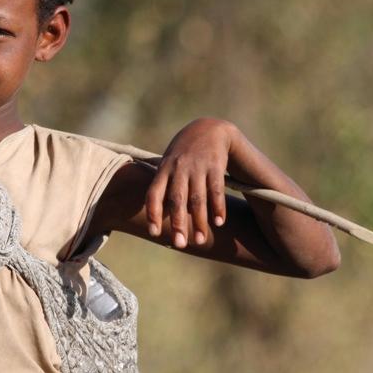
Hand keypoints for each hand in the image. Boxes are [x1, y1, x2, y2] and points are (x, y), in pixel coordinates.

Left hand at [145, 117, 236, 247]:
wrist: (210, 128)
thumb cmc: (184, 153)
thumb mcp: (169, 163)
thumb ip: (163, 185)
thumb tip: (156, 216)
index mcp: (163, 169)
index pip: (153, 193)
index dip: (153, 213)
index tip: (154, 233)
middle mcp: (178, 168)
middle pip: (176, 200)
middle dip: (178, 223)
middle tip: (180, 244)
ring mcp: (197, 166)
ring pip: (197, 199)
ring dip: (200, 222)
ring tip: (200, 240)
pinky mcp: (215, 165)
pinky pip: (216, 190)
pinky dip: (218, 207)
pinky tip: (219, 223)